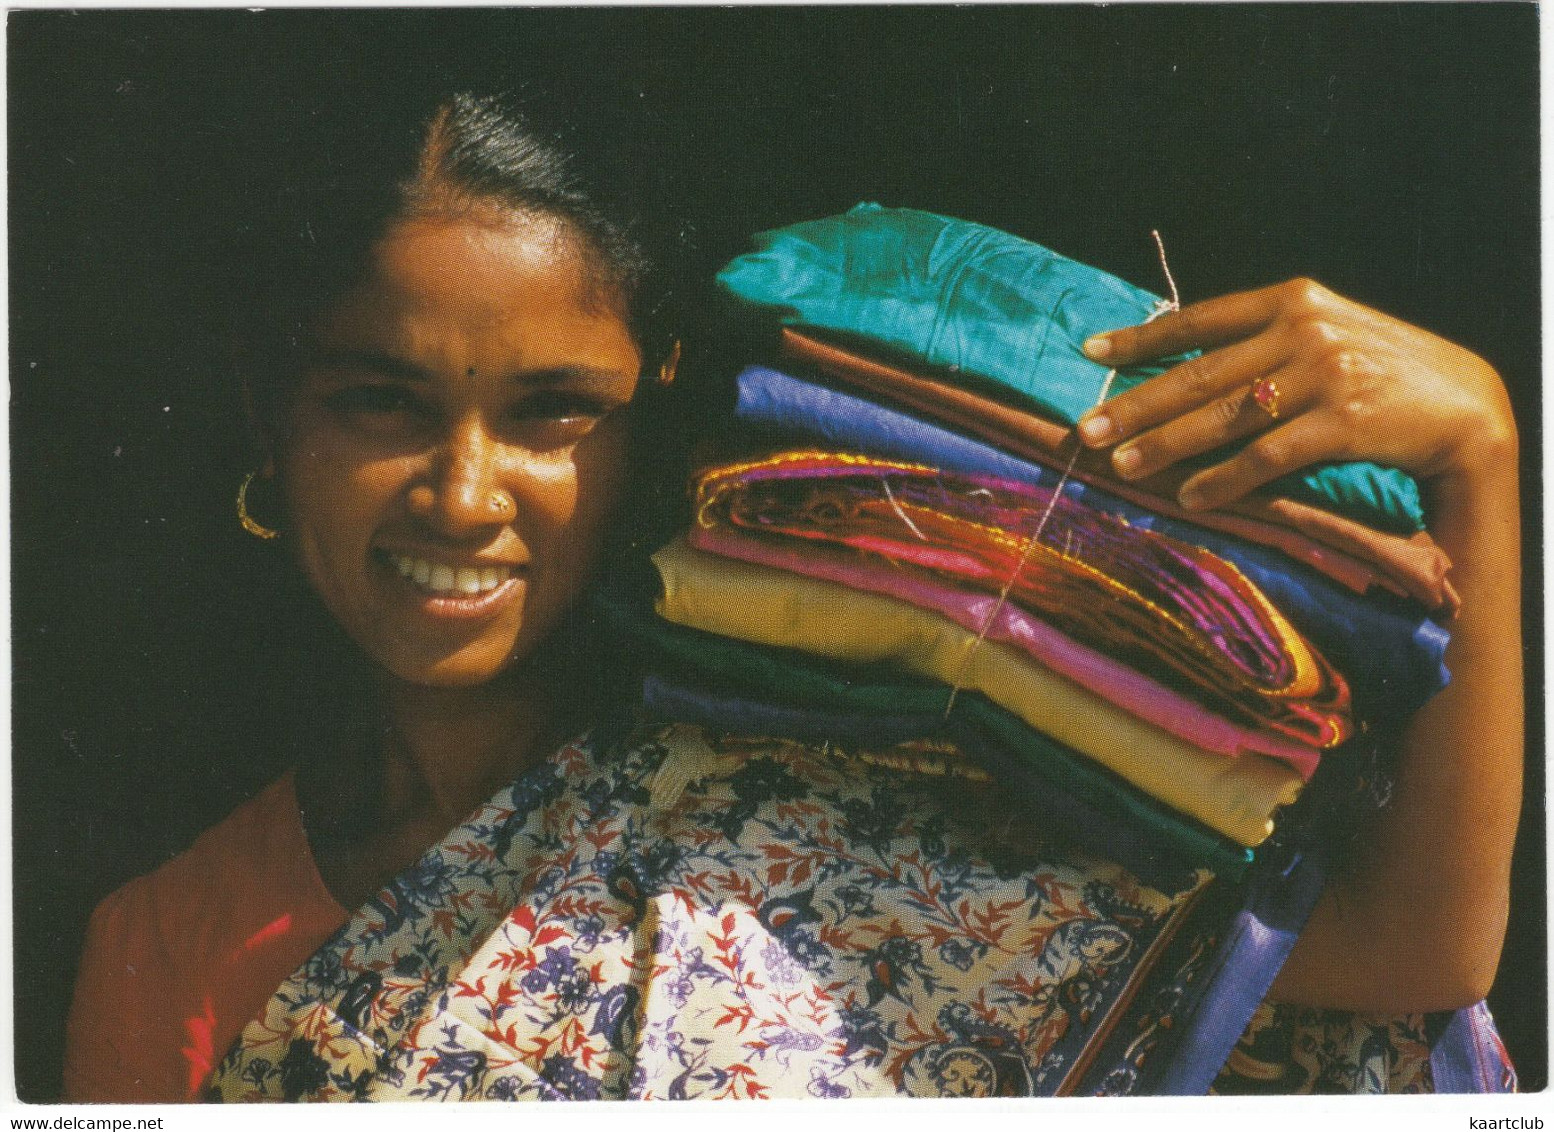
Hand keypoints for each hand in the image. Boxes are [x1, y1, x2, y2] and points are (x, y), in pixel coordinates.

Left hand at [1073, 278, 1516, 511]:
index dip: (1142, 338)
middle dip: (1137, 404)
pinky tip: (1190, 496)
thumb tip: (1184, 365)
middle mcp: (1304, 328)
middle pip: (1201, 373)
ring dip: (1167, 444)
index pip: (1200, 318)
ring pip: (1225, 415)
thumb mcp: (1326, 335)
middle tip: (1086, 428)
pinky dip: (1224, 479)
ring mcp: (1325, 373)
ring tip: (1121, 465)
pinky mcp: (1344, 421)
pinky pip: (1267, 455)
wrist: (1466, 405)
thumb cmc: (1381, 372)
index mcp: (1293, 299)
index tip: (1091, 353)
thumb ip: (1264, 340)